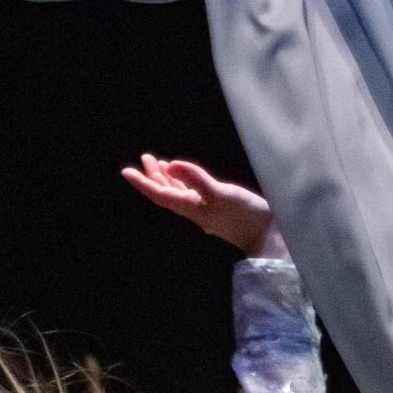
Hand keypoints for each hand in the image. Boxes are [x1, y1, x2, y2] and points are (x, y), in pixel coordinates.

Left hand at [120, 153, 278, 255]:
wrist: (266, 234)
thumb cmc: (244, 215)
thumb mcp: (219, 193)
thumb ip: (195, 178)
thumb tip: (170, 164)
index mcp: (189, 207)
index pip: (159, 194)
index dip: (142, 183)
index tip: (126, 171)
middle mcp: (192, 209)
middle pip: (165, 192)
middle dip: (152, 176)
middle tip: (144, 158)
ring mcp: (203, 208)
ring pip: (177, 192)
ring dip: (166, 177)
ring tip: (157, 162)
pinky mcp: (215, 206)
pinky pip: (191, 192)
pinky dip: (182, 181)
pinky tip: (183, 175)